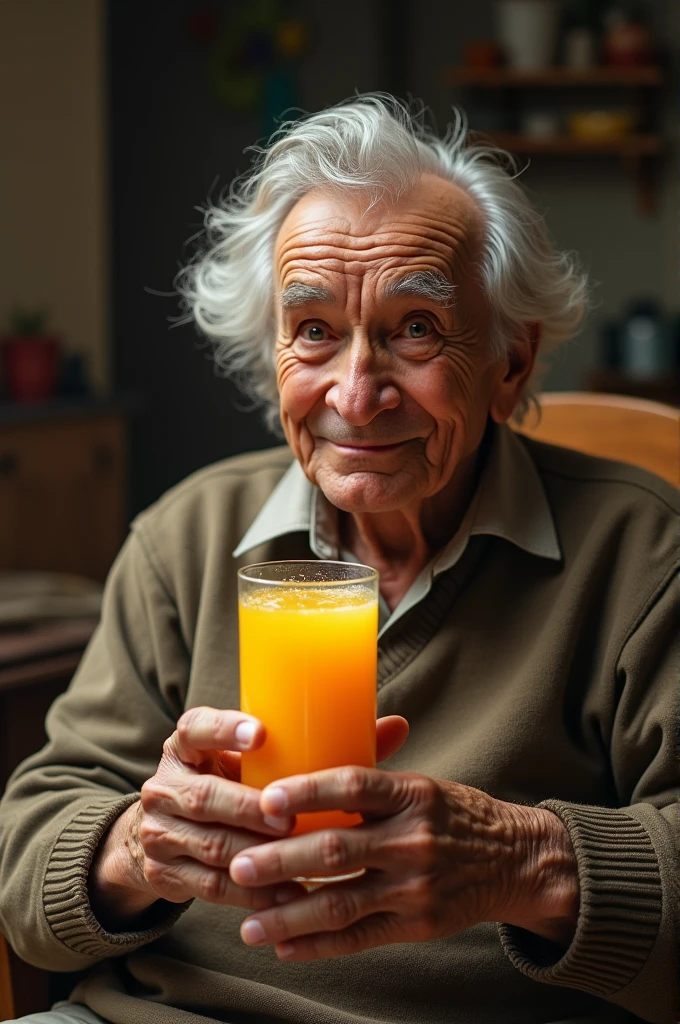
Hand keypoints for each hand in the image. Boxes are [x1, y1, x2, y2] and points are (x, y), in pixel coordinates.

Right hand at [88, 709, 408, 928]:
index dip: (226, 729)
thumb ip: (320, 745)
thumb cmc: (235, 782)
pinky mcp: (164, 871)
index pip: (197, 726)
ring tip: (300, 863)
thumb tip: (396, 726)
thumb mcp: (258, 759)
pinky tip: (285, 897)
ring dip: (258, 857)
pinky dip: (250, 894)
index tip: (262, 734)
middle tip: (290, 820)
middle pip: (205, 796)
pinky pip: (210, 886)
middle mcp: (167, 782)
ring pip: (211, 845)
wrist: (169, 830)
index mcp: (188, 743)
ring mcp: (160, 829)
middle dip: (250, 809)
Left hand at [228, 768, 579, 960]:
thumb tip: (308, 752)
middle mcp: (413, 839)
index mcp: (412, 793)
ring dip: (289, 915)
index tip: (265, 798)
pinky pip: (359, 939)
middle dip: (281, 861)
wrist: (514, 861)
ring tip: (247, 922)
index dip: (308, 792)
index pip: (354, 786)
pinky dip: (317, 945)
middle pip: (337, 850)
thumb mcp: (422, 785)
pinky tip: (283, 945)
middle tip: (238, 865)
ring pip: (341, 904)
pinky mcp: (417, 925)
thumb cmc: (453, 814)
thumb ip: (371, 778)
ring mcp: (415, 887)